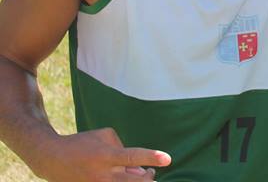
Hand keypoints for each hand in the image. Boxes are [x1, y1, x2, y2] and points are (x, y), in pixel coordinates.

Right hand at [35, 127, 169, 181]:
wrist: (52, 159)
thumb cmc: (83, 143)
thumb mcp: (105, 137)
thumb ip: (125, 149)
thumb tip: (139, 168)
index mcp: (106, 156)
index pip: (133, 157)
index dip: (152, 158)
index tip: (168, 159)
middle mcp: (102, 174)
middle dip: (149, 179)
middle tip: (152, 172)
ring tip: (143, 175)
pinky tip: (124, 175)